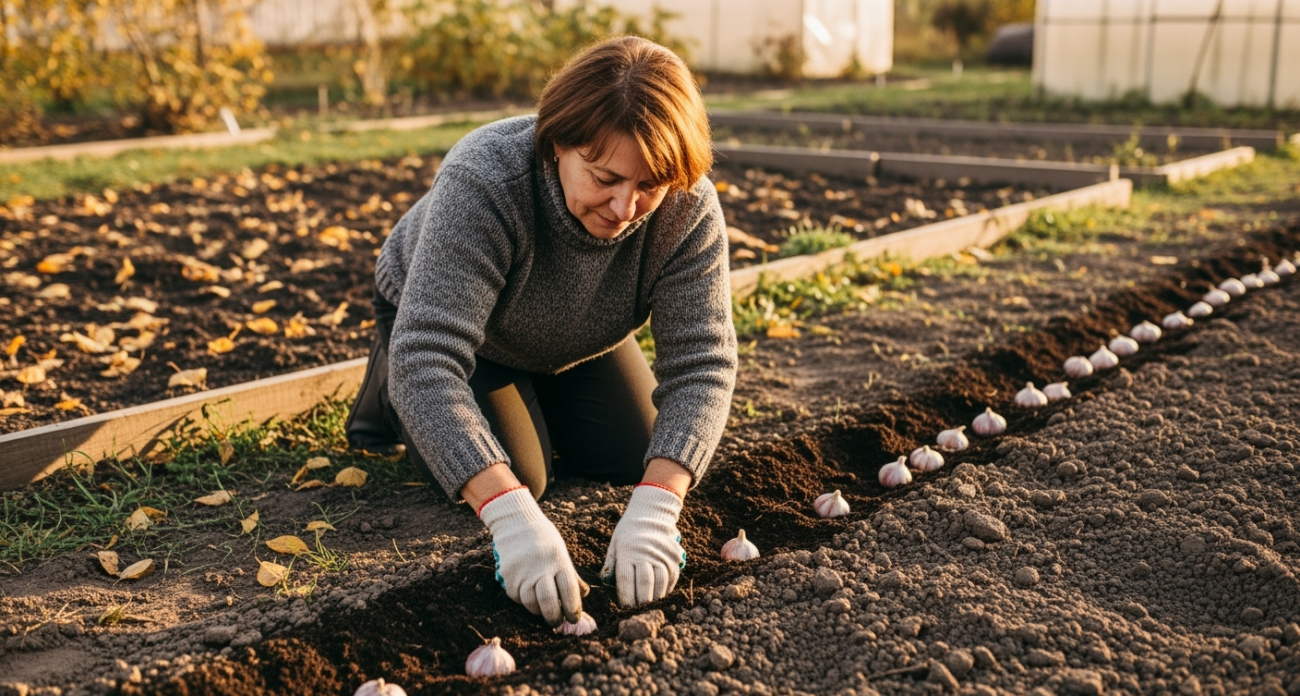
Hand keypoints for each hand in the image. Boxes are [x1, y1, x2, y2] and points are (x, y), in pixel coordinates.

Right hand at [478, 487, 587, 624]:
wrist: (516, 523)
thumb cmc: (543, 540)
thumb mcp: (561, 552)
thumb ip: (571, 574)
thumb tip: (584, 595)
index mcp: (558, 561)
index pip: (569, 590)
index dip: (573, 608)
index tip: (575, 618)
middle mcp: (540, 568)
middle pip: (549, 602)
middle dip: (554, 617)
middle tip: (557, 622)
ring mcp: (522, 573)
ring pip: (531, 604)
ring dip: (538, 611)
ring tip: (543, 609)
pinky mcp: (508, 577)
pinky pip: (518, 597)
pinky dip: (524, 600)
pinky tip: (528, 593)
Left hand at [601, 484, 686, 606]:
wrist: (650, 515)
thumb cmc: (628, 534)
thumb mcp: (614, 546)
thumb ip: (611, 566)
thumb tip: (607, 586)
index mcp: (627, 552)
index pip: (626, 581)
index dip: (626, 598)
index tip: (624, 607)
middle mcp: (645, 553)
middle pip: (645, 585)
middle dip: (640, 602)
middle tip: (636, 610)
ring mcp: (661, 555)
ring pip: (660, 584)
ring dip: (654, 598)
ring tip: (647, 604)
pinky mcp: (673, 557)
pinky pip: (671, 579)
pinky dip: (665, 590)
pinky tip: (658, 594)